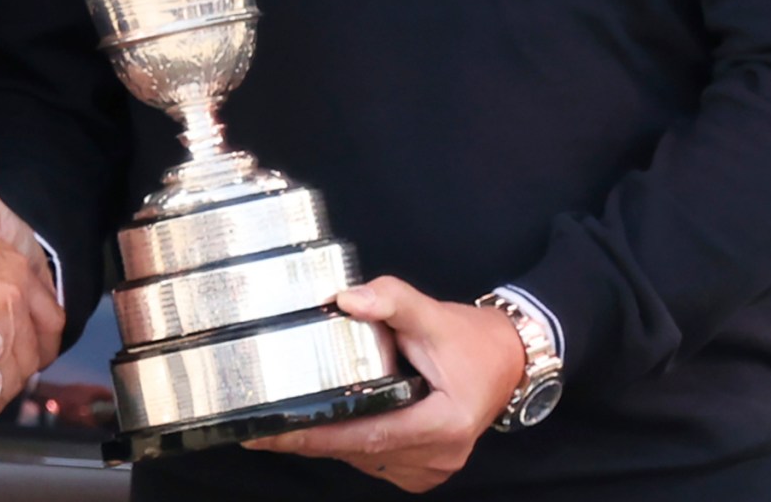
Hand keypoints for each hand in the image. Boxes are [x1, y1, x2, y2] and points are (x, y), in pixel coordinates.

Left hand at [243, 277, 525, 492]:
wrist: (506, 361)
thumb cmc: (470, 340)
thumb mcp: (433, 314)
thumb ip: (391, 299)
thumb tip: (344, 298)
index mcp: (445, 423)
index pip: (369, 434)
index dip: (318, 436)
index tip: (273, 433)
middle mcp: (440, 456)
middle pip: (361, 451)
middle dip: (312, 439)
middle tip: (264, 427)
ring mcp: (432, 469)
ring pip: (365, 459)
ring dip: (331, 441)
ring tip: (291, 421)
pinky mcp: (425, 472)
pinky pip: (376, 461)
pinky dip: (352, 444)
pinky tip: (335, 423)